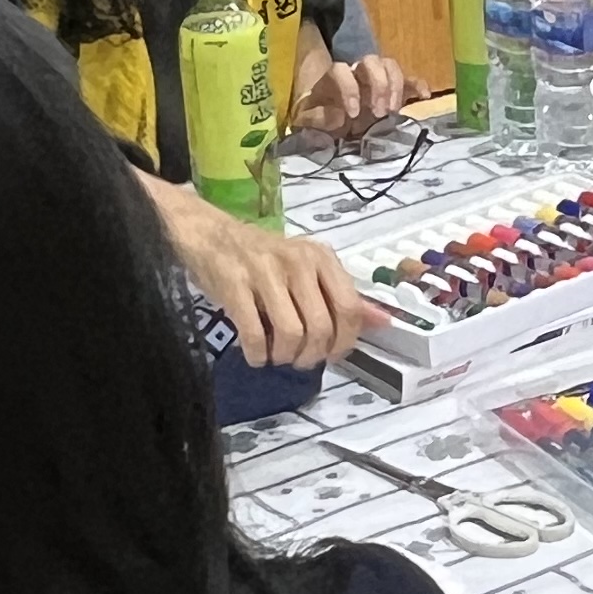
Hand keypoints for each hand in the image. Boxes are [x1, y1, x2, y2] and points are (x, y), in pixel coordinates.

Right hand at [146, 178, 379, 366]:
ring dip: (284, 357)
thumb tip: (382, 322)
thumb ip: (341, 295)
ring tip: (276, 355)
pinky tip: (255, 353)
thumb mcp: (307, 269)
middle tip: (299, 360)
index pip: (350, 308)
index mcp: (322, 258)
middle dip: (311, 356)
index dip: (345, 342)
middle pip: (321, 327)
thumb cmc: (263, 257)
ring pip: (291, 333)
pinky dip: (257, 355)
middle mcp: (298, 261)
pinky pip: (254, 334)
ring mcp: (265, 271)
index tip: (331, 356)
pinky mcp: (233, 284)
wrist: (210, 234)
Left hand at [290, 46, 414, 141]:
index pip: (341, 70)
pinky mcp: (392, 89)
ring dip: (395, 86)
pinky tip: (424, 97)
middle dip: (379, 85)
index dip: (349, 89)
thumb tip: (336, 115)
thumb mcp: (307, 122)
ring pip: (390, 65)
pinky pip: (409, 80)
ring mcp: (376, 79)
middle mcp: (356, 72)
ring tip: (393, 111)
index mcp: (332, 78)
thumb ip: (314, 118)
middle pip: (371, 61)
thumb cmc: (317, 119)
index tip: (353, 114)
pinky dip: (418, 84)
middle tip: (380, 112)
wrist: (329, 125)